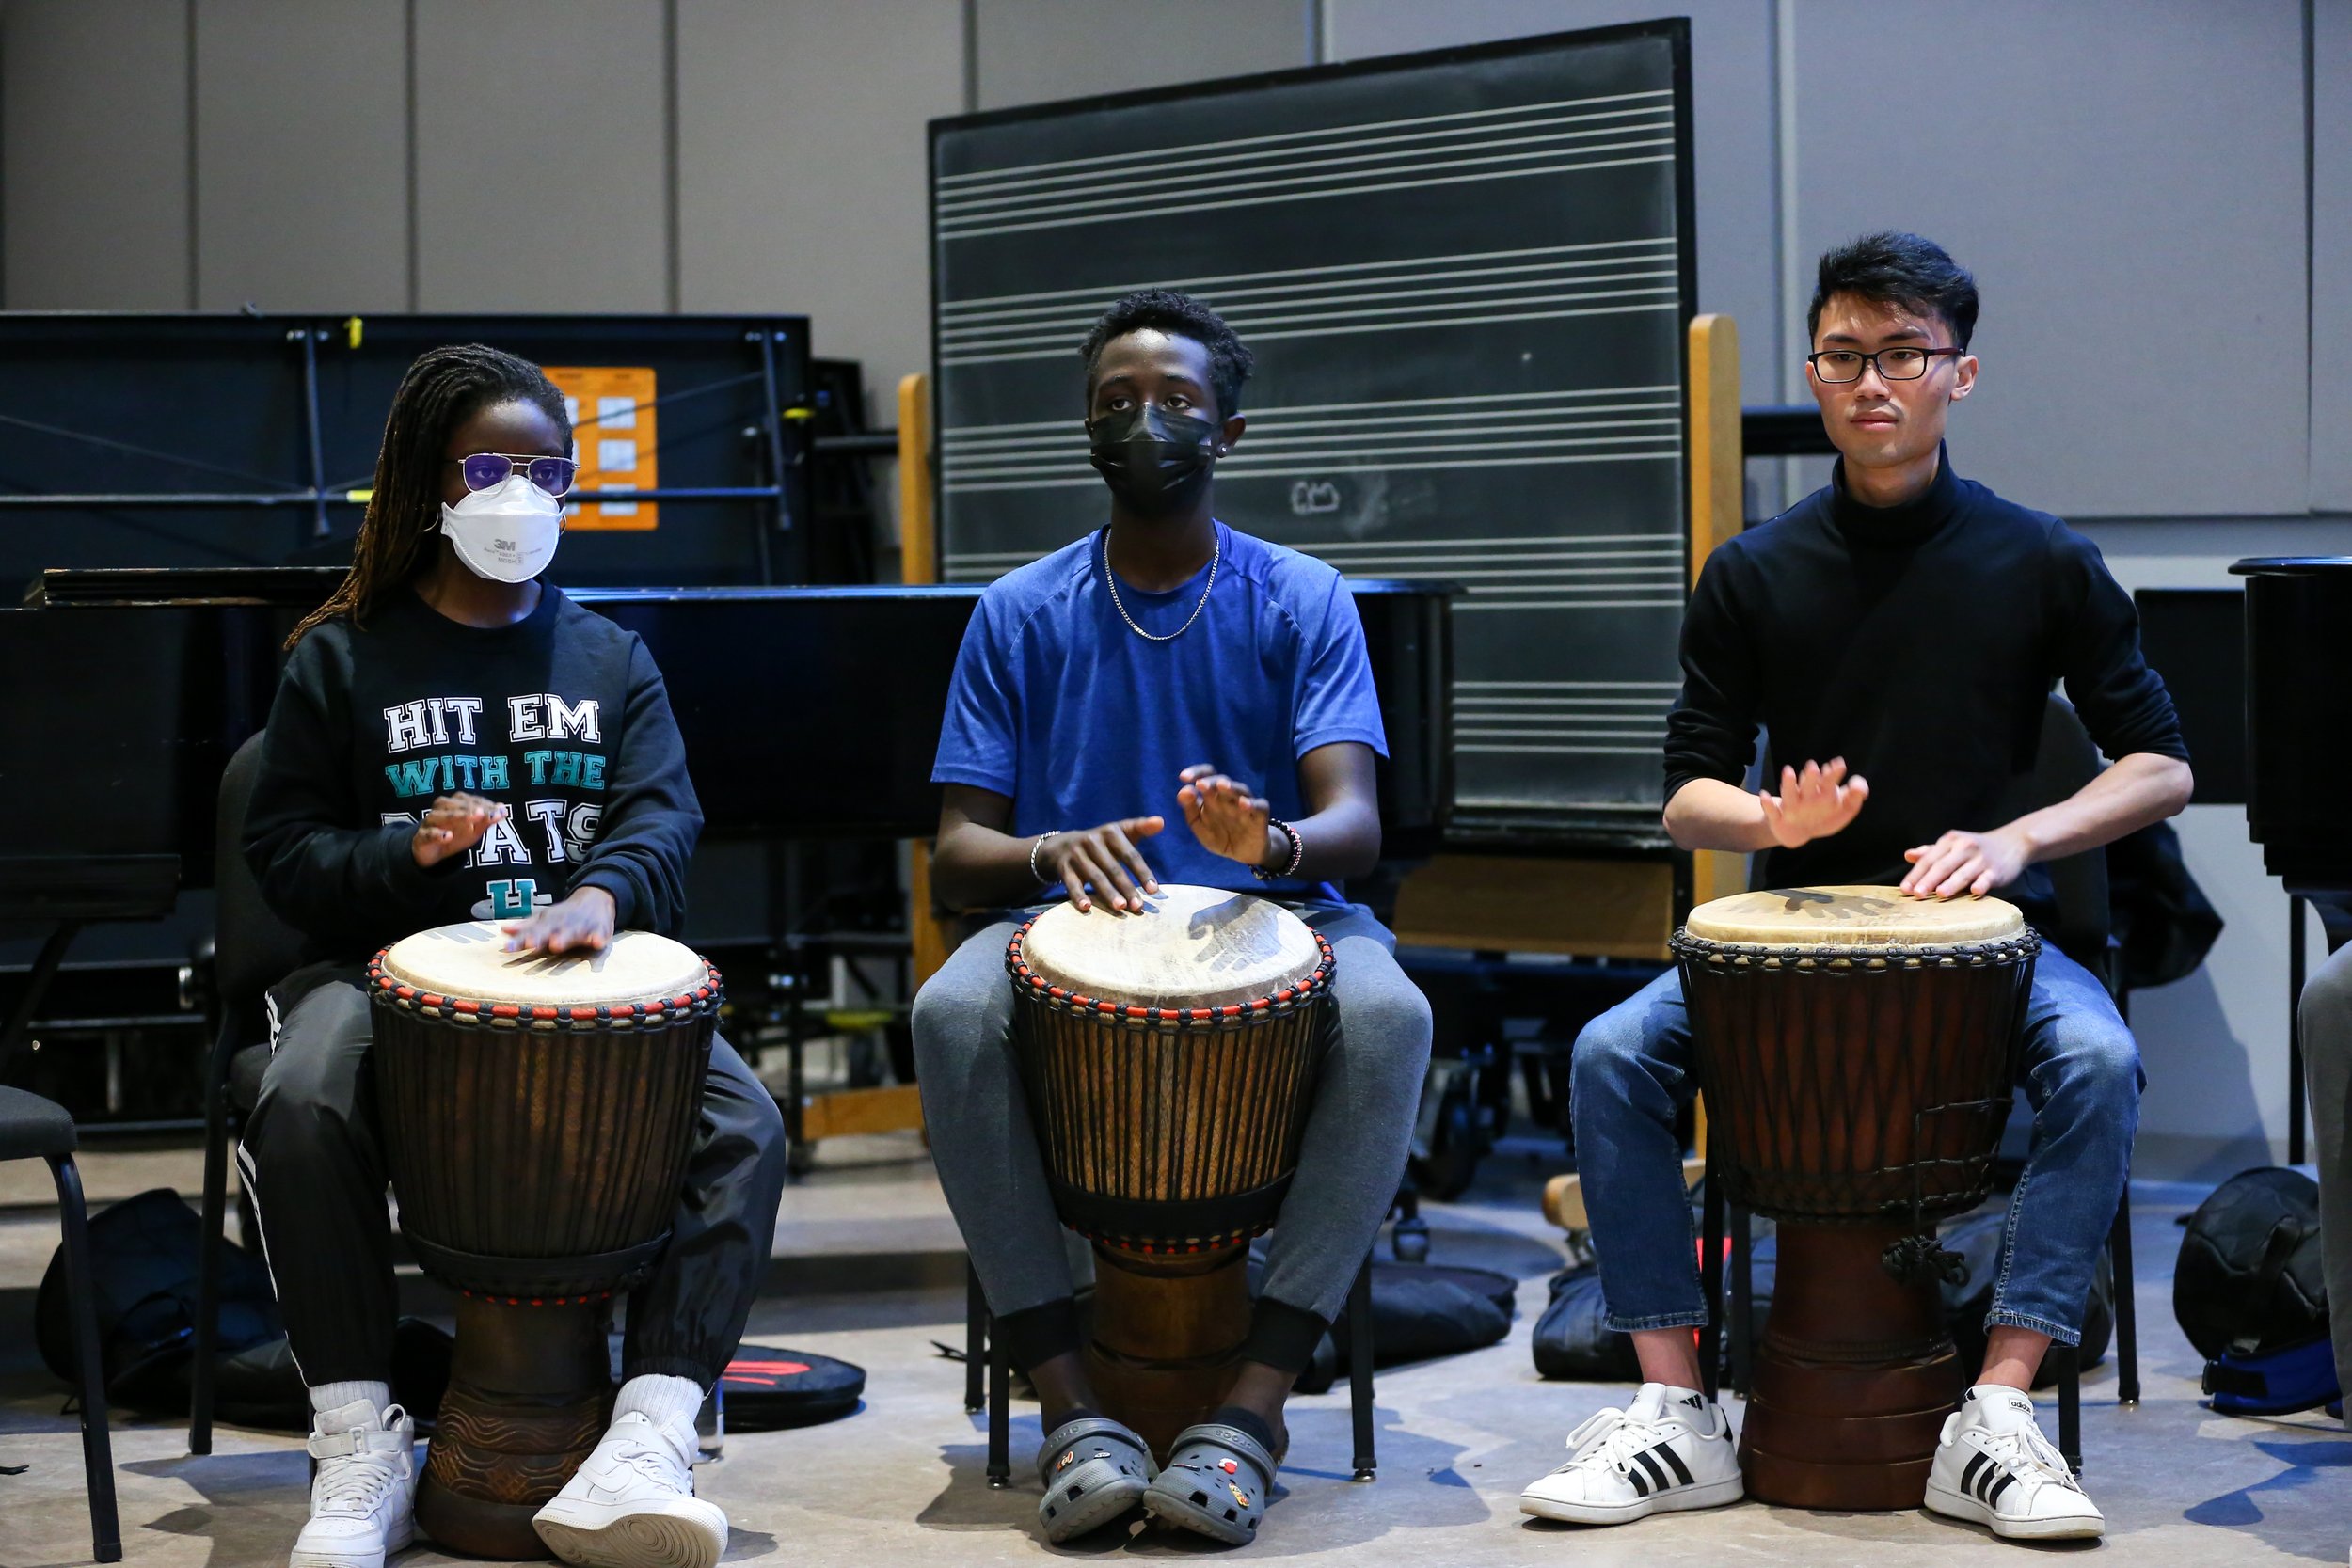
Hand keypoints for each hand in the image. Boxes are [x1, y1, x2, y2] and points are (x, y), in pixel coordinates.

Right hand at [411, 793, 507, 867]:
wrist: (431, 851)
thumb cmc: (455, 835)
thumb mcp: (474, 830)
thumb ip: (487, 820)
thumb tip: (504, 809)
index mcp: (455, 803)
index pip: (471, 801)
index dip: (485, 806)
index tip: (500, 812)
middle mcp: (441, 809)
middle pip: (454, 805)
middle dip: (471, 809)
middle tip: (484, 814)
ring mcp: (430, 822)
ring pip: (440, 816)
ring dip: (456, 817)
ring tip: (471, 819)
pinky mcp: (421, 837)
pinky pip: (428, 834)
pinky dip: (437, 834)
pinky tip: (448, 836)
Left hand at [503, 886, 616, 952]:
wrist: (596, 898)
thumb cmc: (565, 915)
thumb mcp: (545, 918)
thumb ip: (526, 927)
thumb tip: (504, 930)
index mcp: (548, 922)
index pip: (531, 932)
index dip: (520, 940)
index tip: (508, 948)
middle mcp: (563, 924)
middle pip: (551, 931)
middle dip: (541, 937)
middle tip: (531, 944)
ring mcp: (582, 926)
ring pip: (573, 933)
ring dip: (565, 937)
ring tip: (556, 945)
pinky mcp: (600, 929)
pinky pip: (600, 934)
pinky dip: (598, 938)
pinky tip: (597, 942)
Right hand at [1041, 817, 1163, 914]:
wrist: (1064, 845)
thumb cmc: (1103, 842)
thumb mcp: (1121, 831)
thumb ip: (1141, 828)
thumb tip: (1161, 822)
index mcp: (1111, 831)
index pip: (1130, 854)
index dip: (1142, 873)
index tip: (1153, 891)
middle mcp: (1093, 841)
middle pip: (1113, 868)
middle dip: (1127, 888)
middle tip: (1138, 907)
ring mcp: (1077, 854)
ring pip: (1095, 876)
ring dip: (1108, 893)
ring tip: (1121, 908)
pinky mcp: (1064, 867)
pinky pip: (1071, 883)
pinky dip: (1078, 895)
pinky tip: (1087, 908)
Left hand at [1178, 764, 1274, 868]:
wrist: (1243, 853)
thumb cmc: (1219, 835)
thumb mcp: (1200, 826)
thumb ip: (1190, 809)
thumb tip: (1183, 791)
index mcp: (1213, 796)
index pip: (1206, 776)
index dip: (1196, 772)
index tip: (1183, 778)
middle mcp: (1229, 797)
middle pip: (1222, 781)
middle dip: (1211, 781)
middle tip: (1200, 784)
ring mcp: (1245, 805)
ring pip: (1241, 790)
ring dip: (1231, 788)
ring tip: (1222, 786)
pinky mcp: (1260, 817)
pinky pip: (1259, 807)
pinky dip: (1252, 804)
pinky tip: (1243, 804)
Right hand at [1757, 758, 1868, 849]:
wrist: (1795, 832)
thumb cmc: (1821, 816)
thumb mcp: (1842, 810)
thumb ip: (1854, 797)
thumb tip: (1861, 788)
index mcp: (1821, 793)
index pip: (1828, 782)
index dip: (1833, 775)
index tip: (1839, 765)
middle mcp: (1804, 797)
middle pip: (1808, 786)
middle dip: (1811, 777)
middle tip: (1813, 766)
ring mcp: (1790, 806)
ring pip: (1789, 794)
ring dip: (1788, 783)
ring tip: (1788, 771)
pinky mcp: (1777, 818)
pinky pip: (1771, 811)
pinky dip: (1767, 804)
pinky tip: (1763, 795)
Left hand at [1901, 826, 2031, 899]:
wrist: (2013, 842)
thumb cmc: (1976, 848)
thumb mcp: (1953, 844)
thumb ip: (1931, 851)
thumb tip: (1908, 855)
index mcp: (1950, 841)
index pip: (1929, 859)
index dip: (1916, 874)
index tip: (1905, 888)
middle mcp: (1965, 847)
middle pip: (1943, 865)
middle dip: (1929, 880)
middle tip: (1916, 894)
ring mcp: (1982, 859)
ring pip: (1964, 872)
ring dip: (1952, 883)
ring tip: (1939, 893)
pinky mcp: (1997, 870)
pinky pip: (1988, 877)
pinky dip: (1982, 883)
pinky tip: (1975, 891)